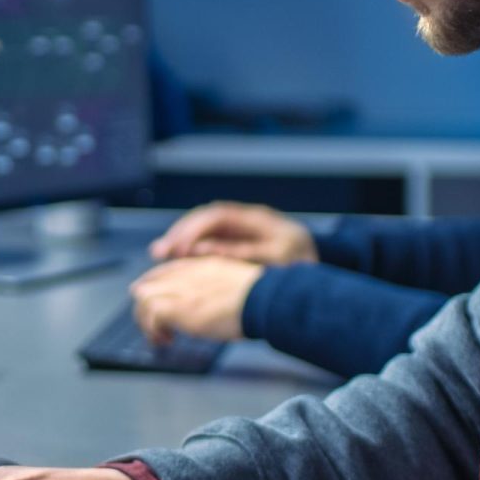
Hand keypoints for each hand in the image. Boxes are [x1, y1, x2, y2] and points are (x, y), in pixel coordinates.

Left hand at [130, 257, 262, 343]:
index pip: (163, 273)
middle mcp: (185, 275)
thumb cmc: (259, 297)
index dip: (154, 289)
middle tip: (157, 327)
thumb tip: (214, 304)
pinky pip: (150, 316)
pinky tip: (167, 340)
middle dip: (146, 307)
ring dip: (147, 322)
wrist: (262, 299)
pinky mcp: (177, 308)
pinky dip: (153, 331)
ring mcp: (180, 290)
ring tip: (162, 337)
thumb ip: (216, 287)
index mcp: (200, 266)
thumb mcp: (235, 283)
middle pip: (146, 286)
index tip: (154, 304)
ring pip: (142, 299)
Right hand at [148, 201, 316, 264]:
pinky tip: (176, 259)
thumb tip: (203, 252)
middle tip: (159, 251)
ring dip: (181, 239)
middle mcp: (244, 219)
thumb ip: (240, 252)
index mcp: (256, 218)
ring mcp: (240, 229)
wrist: (320, 263)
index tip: (179, 249)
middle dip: (179, 232)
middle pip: (204, 218)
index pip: (217, 216)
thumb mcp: (276, 257)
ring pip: (203, 228)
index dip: (194, 230)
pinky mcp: (237, 241)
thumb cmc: (302, 260)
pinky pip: (208, 240)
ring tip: (160, 253)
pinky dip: (191, 248)